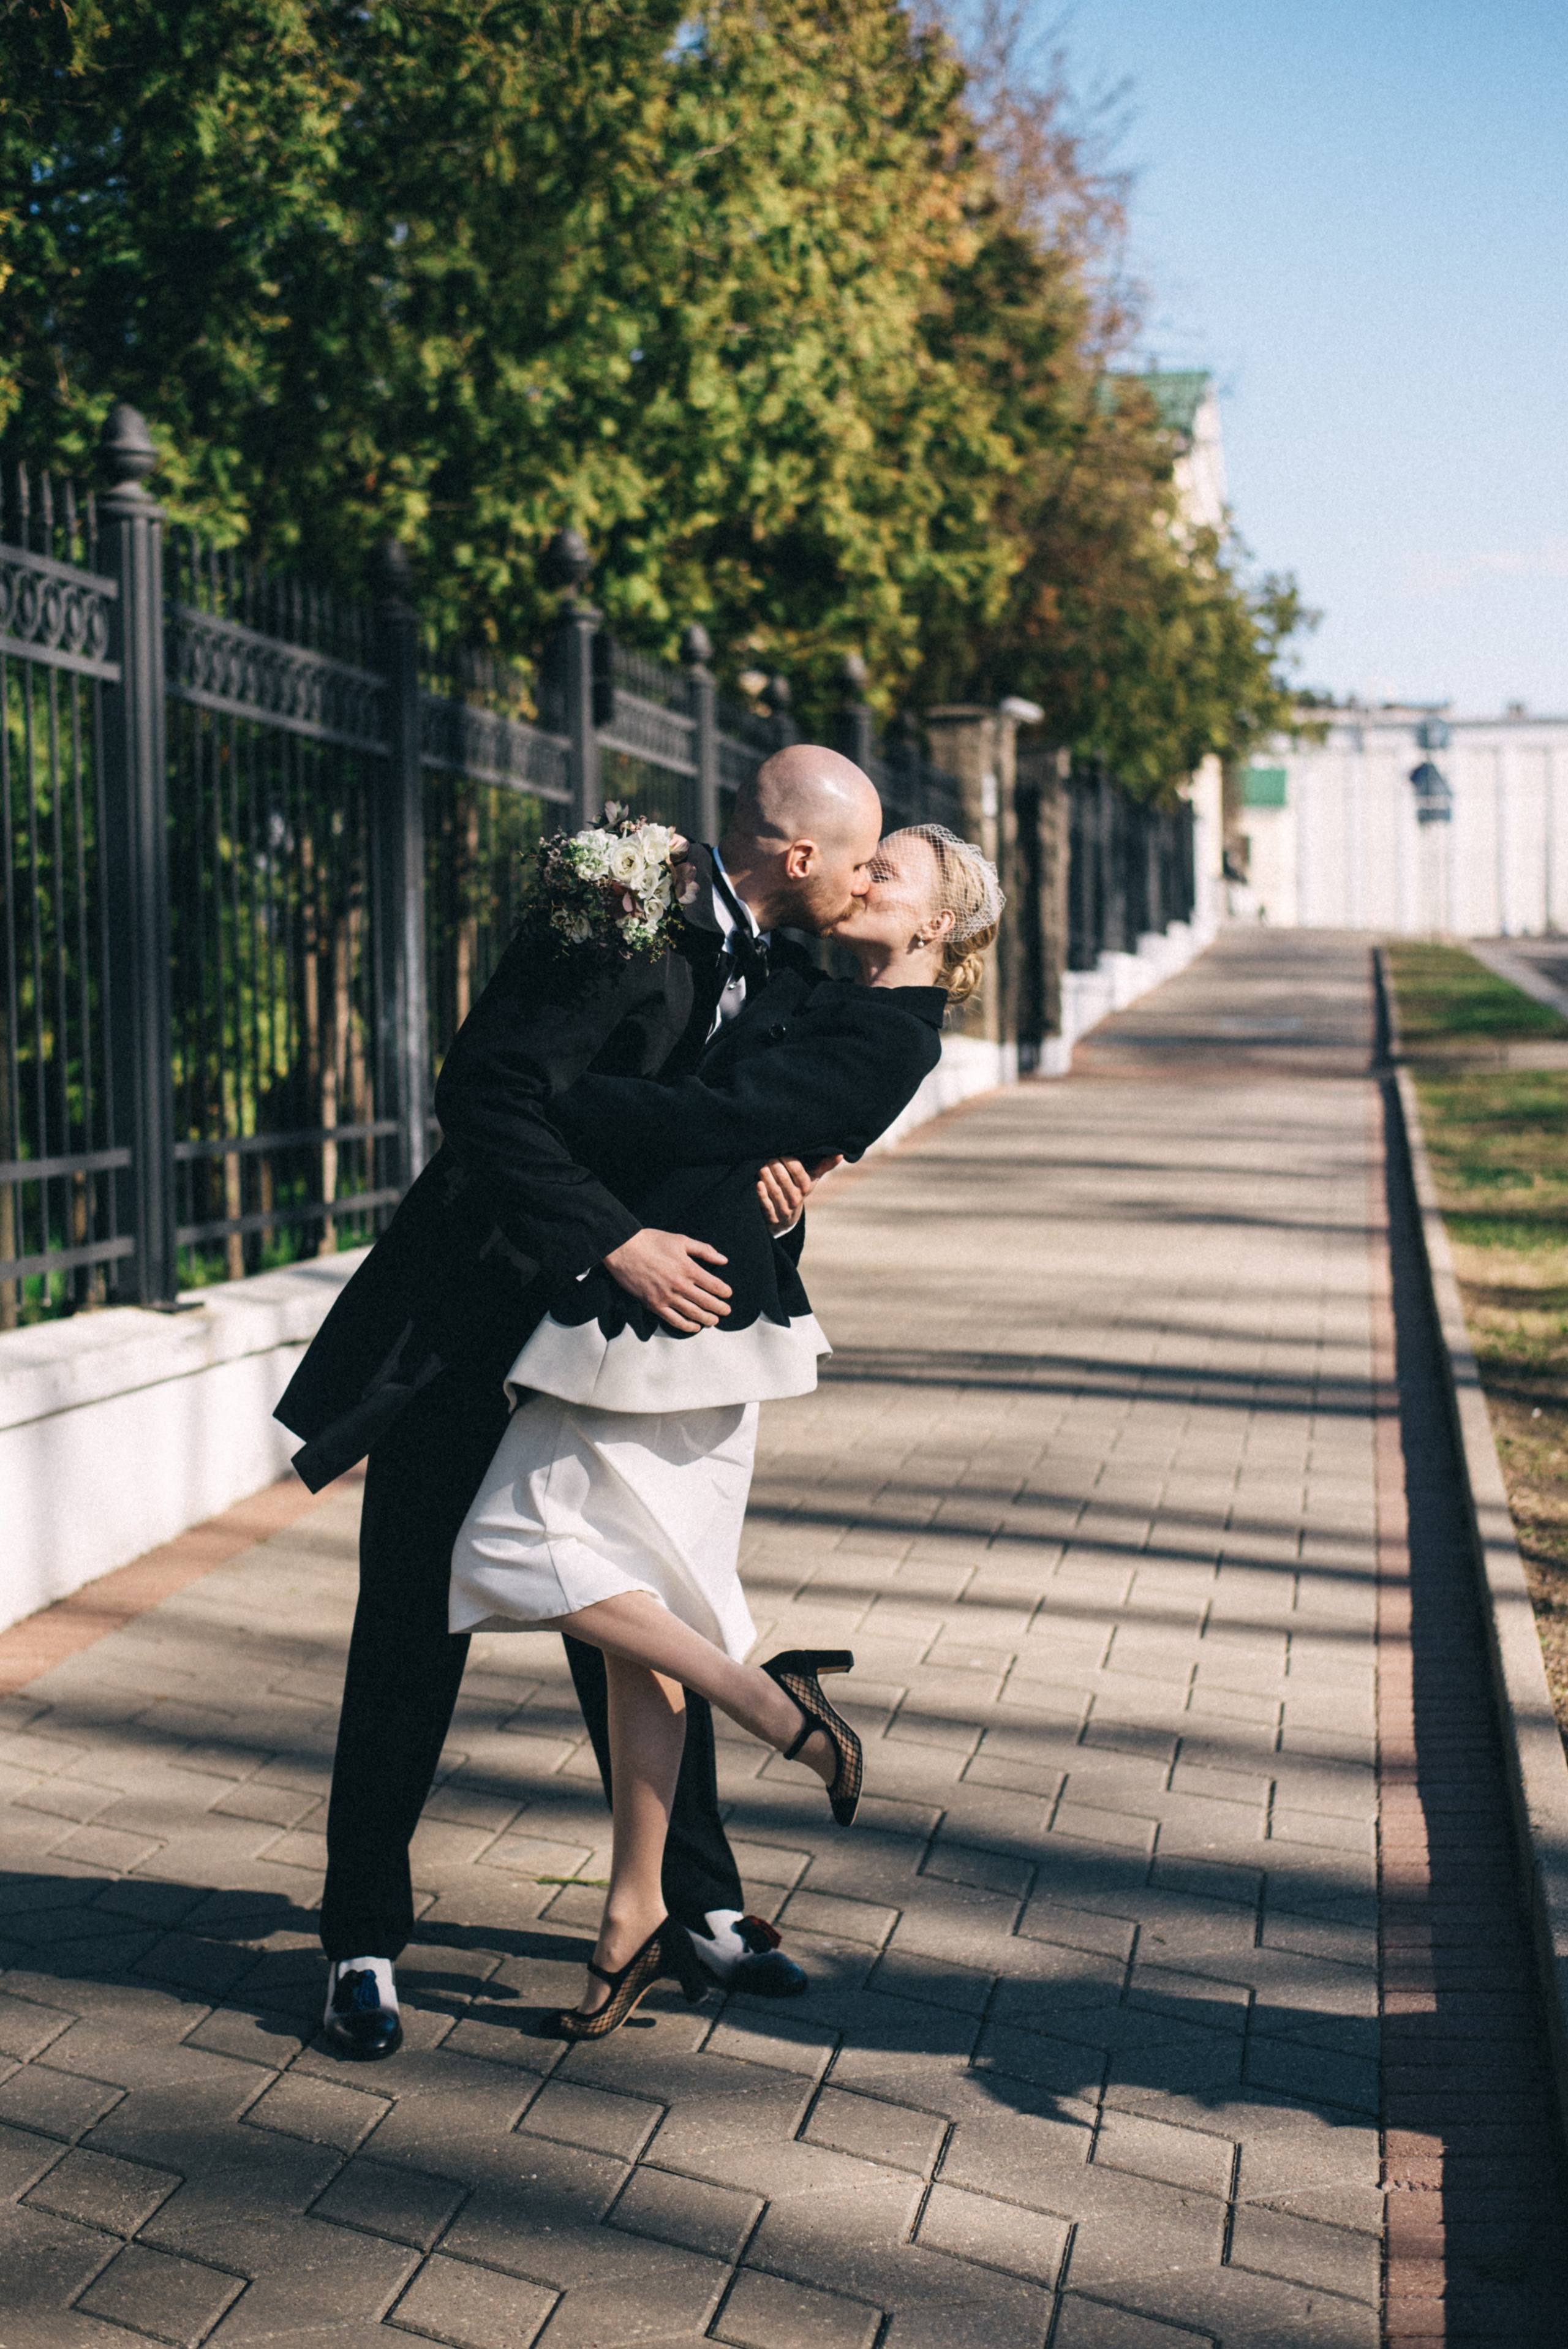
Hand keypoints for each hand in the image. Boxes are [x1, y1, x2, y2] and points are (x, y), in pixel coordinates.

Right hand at [603, 1229, 730, 1333]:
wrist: (622, 1249)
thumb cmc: (651, 1241)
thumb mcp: (680, 1240)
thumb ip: (704, 1250)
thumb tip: (723, 1260)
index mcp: (688, 1268)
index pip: (713, 1285)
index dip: (724, 1292)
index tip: (728, 1294)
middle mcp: (679, 1285)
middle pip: (706, 1302)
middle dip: (719, 1308)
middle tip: (726, 1311)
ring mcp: (666, 1297)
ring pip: (692, 1313)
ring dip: (706, 1319)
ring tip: (714, 1321)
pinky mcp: (653, 1304)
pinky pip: (673, 1320)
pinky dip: (686, 1326)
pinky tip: (695, 1327)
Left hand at [756, 1153, 843, 1231]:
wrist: (786, 1218)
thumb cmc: (797, 1191)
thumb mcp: (811, 1180)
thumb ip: (824, 1166)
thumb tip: (840, 1154)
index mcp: (806, 1188)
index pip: (798, 1172)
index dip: (788, 1160)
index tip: (780, 1151)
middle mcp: (796, 1199)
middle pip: (784, 1180)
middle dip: (774, 1165)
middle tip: (766, 1155)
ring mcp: (784, 1210)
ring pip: (774, 1191)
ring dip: (766, 1176)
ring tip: (759, 1164)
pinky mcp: (772, 1217)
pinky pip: (767, 1205)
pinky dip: (761, 1194)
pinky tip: (757, 1183)